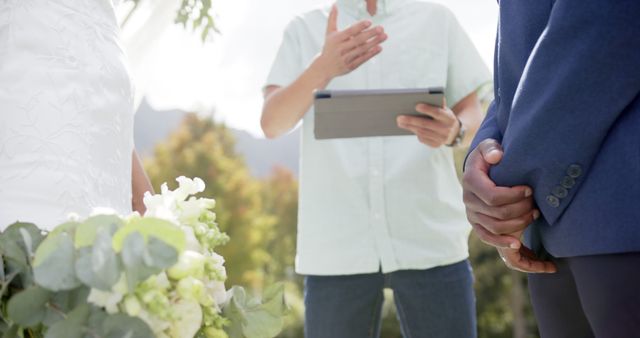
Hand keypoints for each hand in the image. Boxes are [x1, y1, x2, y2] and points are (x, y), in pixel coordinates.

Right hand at [314, 5, 386, 78]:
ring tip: (384, 36)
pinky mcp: (350, 66)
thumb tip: (335, 5)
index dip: (359, 26)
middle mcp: (341, 48)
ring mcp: (345, 58)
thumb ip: (332, 19)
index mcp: (336, 39)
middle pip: (358, 40)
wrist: (324, 68)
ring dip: (374, 43)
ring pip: (362, 50)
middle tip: (381, 28)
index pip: (349, 31)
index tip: (369, 22)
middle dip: (370, 34)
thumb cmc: (329, 47)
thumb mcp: (329, 33)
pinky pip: (362, 59)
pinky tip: (379, 48)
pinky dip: (371, 54)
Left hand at [396, 100, 458, 147]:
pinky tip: (408, 128)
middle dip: (411, 120)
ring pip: (422, 132)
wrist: (454, 133)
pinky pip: (423, 139)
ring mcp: (441, 139)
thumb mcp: (445, 110)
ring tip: (400, 122)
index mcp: (449, 118)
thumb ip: (438, 103)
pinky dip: (415, 133)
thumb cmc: (444, 117)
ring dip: (409, 127)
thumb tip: (429, 95)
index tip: (416, 106)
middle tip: (399, 117)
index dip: (427, 109)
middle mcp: (446, 129)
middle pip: (425, 124)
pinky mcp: (436, 145)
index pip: (437, 113)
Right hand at [463, 139, 554, 272]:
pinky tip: (517, 244)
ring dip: (518, 224)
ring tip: (534, 214)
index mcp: (470, 181)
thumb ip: (491, 147)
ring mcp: (472, 214)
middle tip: (536, 203)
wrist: (479, 170)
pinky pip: (488, 238)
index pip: (493, 196)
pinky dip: (502, 243)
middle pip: (497, 214)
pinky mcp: (477, 224)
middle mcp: (468, 200)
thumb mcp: (488, 146)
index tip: (530, 190)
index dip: (514, 196)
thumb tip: (497, 156)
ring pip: (496, 227)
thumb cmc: (489, 156)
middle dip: (521, 209)